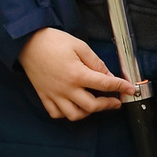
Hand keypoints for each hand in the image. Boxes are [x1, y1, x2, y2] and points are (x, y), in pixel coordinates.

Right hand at [18, 27, 134, 120]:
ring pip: (74, 115)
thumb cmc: (53, 41)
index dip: (120, 87)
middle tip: (116, 101)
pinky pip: (56, 113)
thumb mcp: (79, 46)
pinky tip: (73, 106)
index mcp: (77, 74)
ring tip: (94, 105)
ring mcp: (54, 94)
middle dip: (108, 105)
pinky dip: (66, 113)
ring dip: (88, 112)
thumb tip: (108, 75)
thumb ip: (96, 62)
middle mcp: (66, 88)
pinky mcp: (44, 96)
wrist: (27, 42)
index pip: (105, 84)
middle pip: (92, 106)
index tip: (129, 89)